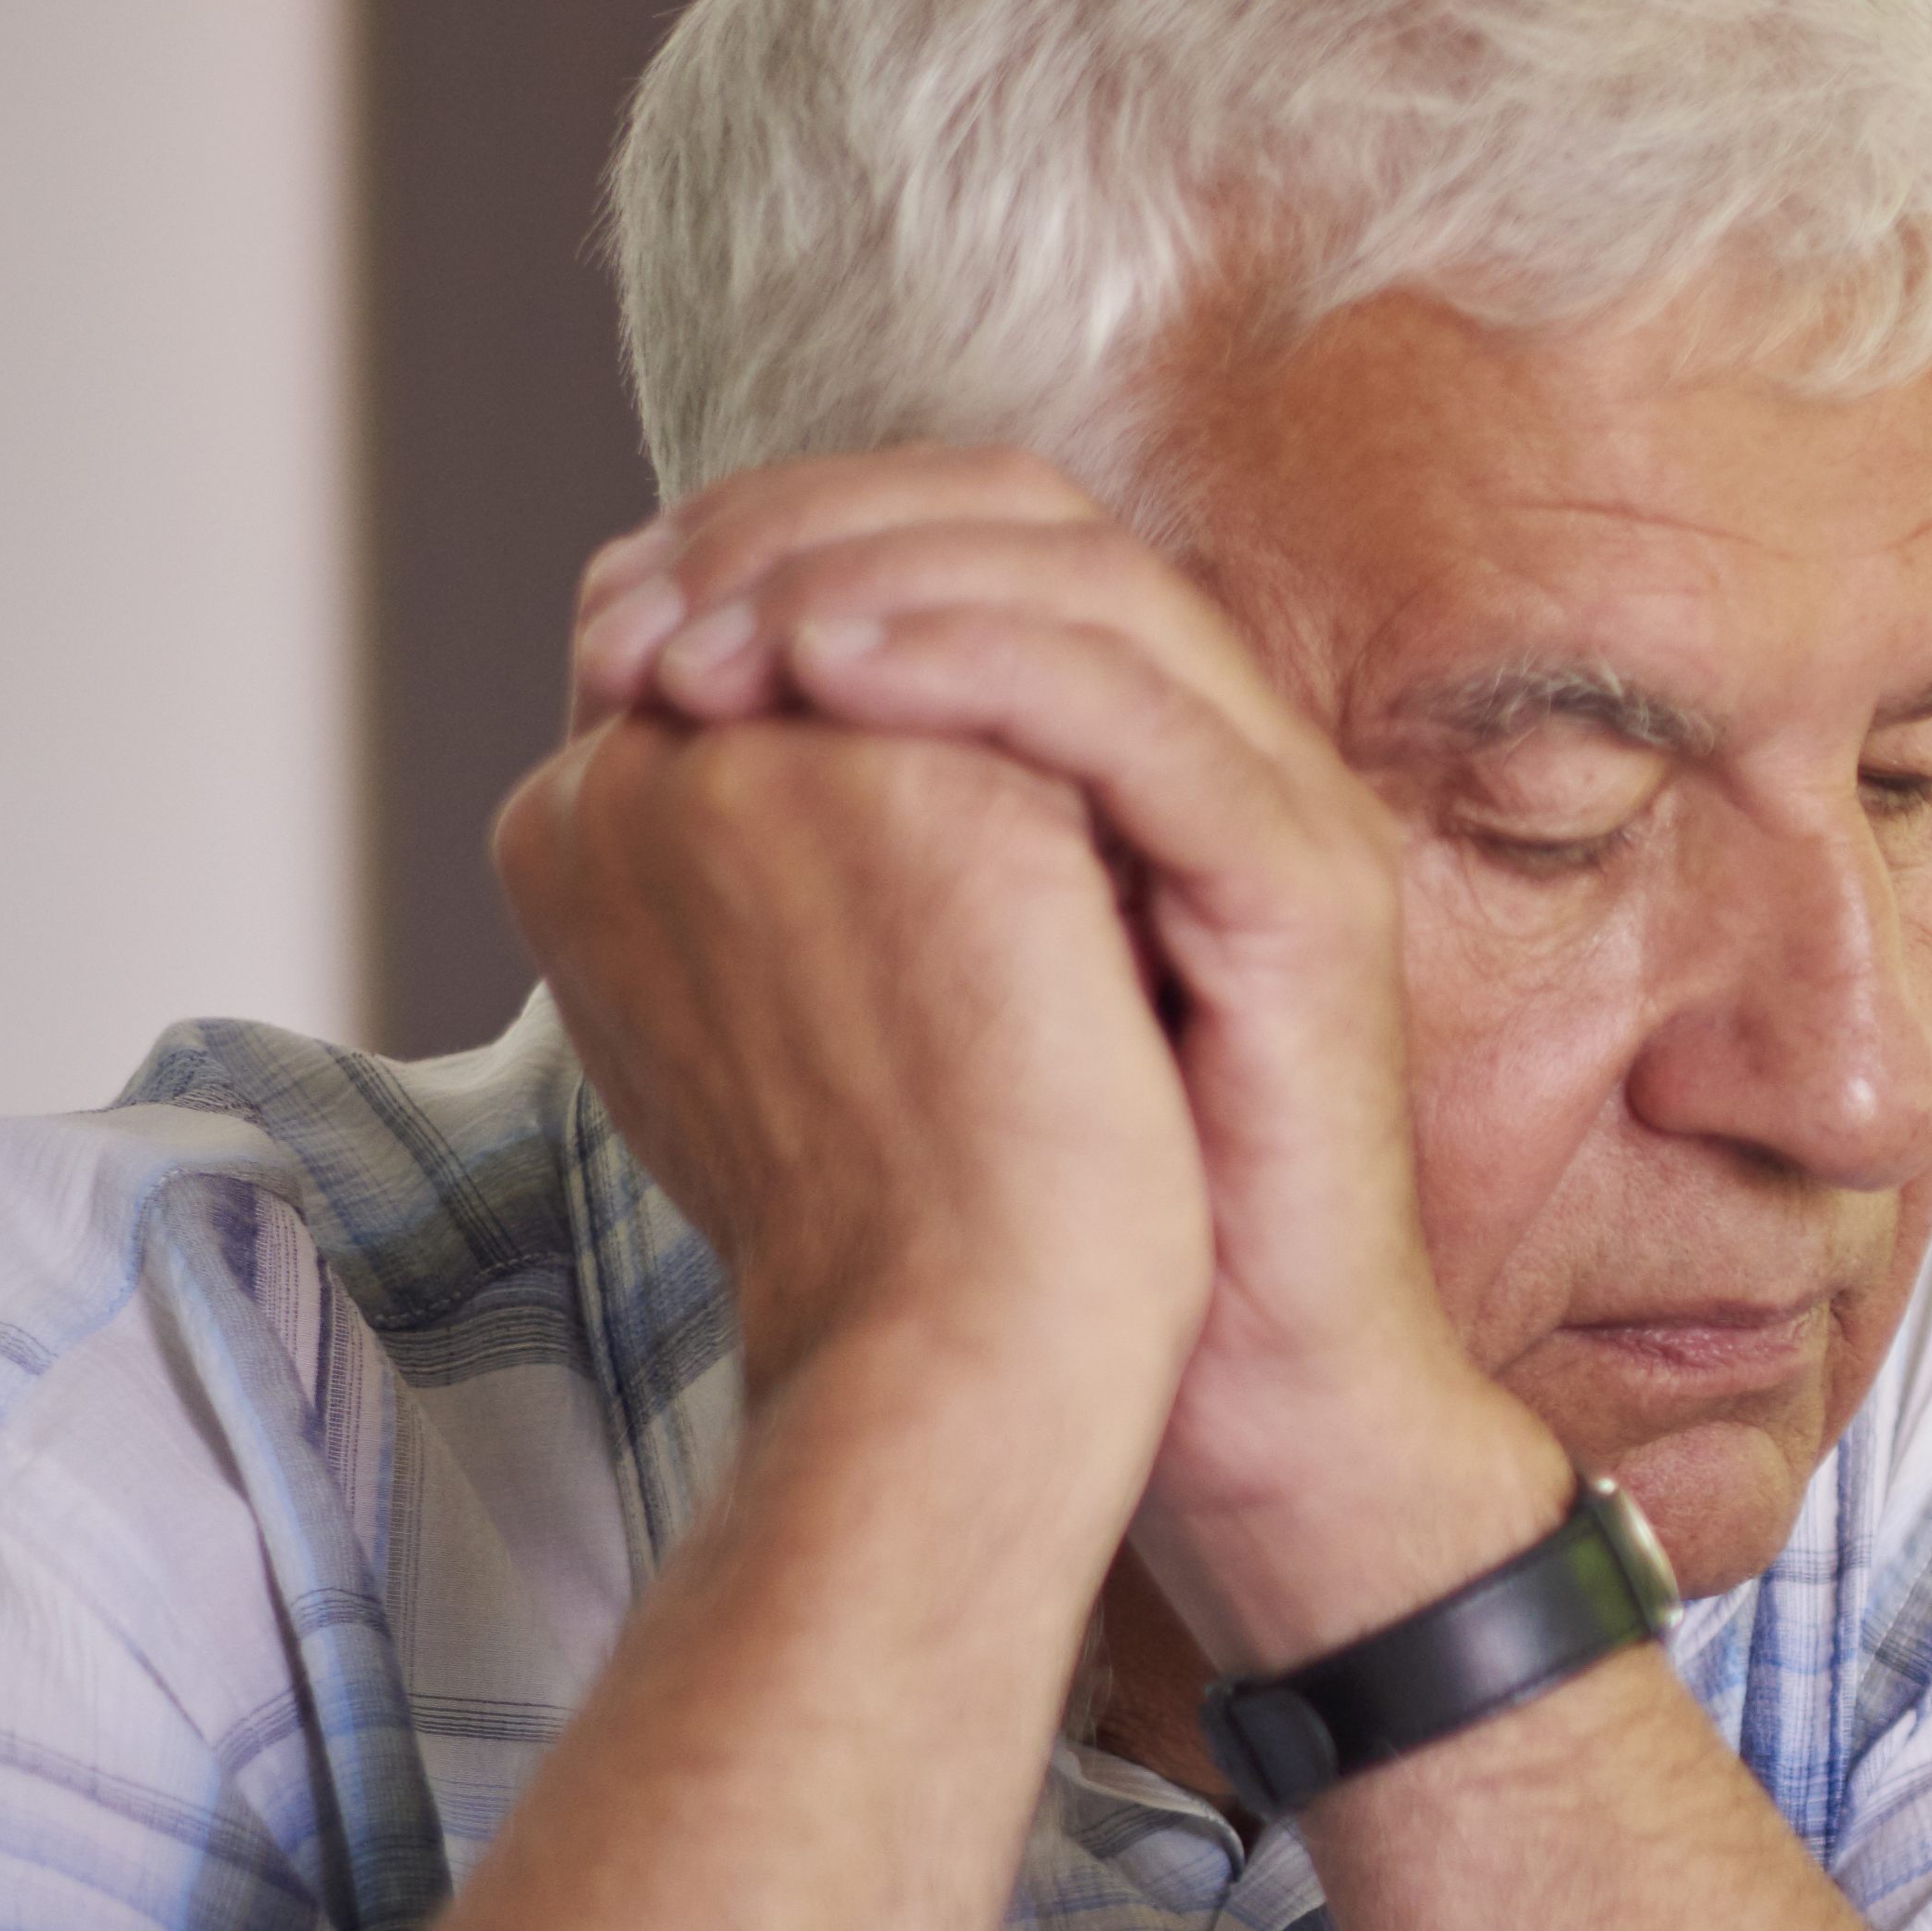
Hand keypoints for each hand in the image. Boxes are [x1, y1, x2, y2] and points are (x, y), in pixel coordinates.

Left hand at [568, 457, 1555, 1658]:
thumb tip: (645, 741)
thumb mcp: (910, 992)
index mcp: (1144, 765)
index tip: (624, 612)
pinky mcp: (1307, 901)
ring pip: (1089, 586)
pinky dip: (971, 666)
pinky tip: (826, 682)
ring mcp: (1287, 819)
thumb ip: (828, 853)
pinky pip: (1138, 720)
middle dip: (815, 529)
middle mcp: (1232, 759)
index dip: (793, 531)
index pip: (977, 540)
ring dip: (873, 579)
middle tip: (655, 610)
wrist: (1231, 1410)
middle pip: (1035, 520)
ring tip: (719, 646)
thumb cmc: (1071, 1236)